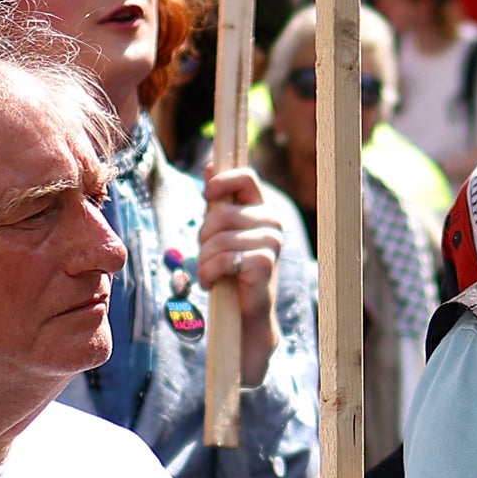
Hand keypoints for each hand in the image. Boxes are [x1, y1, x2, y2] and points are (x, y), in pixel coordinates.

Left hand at [195, 160, 286, 323]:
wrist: (244, 313)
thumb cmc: (231, 269)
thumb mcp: (221, 231)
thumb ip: (217, 201)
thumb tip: (210, 165)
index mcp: (263, 209)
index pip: (246, 177)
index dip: (223, 180)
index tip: (207, 193)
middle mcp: (273, 222)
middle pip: (222, 213)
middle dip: (203, 236)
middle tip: (206, 254)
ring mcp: (271, 243)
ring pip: (218, 239)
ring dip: (204, 259)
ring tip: (209, 272)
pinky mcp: (264, 264)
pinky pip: (222, 259)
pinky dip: (209, 273)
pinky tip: (212, 282)